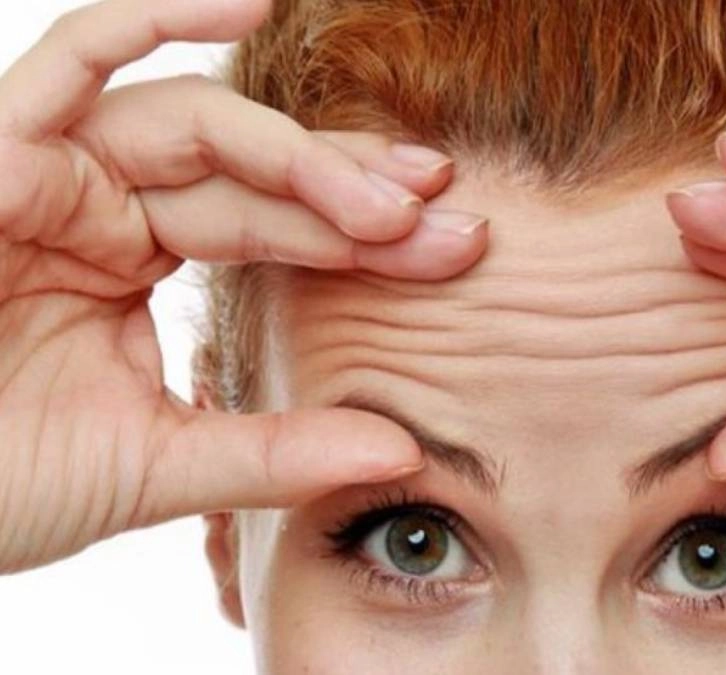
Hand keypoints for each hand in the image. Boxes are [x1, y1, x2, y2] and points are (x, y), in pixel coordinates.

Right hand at [0, 0, 487, 572]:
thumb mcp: (155, 466)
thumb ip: (272, 452)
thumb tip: (397, 451)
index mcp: (132, 265)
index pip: (273, 233)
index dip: (363, 239)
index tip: (455, 248)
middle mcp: (100, 207)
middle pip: (253, 174)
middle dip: (353, 195)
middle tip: (448, 217)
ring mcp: (48, 171)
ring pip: (194, 123)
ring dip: (297, 153)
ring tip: (396, 190)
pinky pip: (73, 54)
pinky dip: (153, 15)